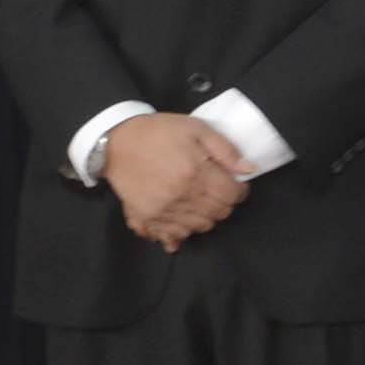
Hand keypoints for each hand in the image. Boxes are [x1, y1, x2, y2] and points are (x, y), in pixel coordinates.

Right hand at [100, 112, 248, 248]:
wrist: (115, 141)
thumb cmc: (158, 132)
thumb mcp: (196, 128)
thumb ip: (225, 149)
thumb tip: (248, 170)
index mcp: (196, 173)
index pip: (233, 195)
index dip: (239, 190)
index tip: (234, 183)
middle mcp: (181, 196)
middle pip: (218, 214)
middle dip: (223, 204)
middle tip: (215, 191)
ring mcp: (163, 209)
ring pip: (198, 227)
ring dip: (204, 217)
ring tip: (198, 204)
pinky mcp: (146, 216)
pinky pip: (171, 235)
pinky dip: (180, 233)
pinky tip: (180, 223)